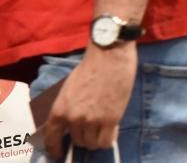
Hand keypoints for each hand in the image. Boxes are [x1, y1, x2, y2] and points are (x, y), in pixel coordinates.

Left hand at [43, 43, 135, 157]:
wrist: (110, 56)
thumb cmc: (90, 67)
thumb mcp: (69, 90)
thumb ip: (67, 108)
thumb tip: (70, 123)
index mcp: (59, 110)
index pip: (51, 139)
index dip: (55, 149)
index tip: (60, 153)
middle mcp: (73, 118)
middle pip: (77, 141)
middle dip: (83, 138)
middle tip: (91, 129)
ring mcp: (92, 120)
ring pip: (92, 143)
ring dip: (96, 138)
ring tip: (103, 129)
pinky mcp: (111, 119)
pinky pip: (106, 141)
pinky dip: (108, 140)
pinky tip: (111, 132)